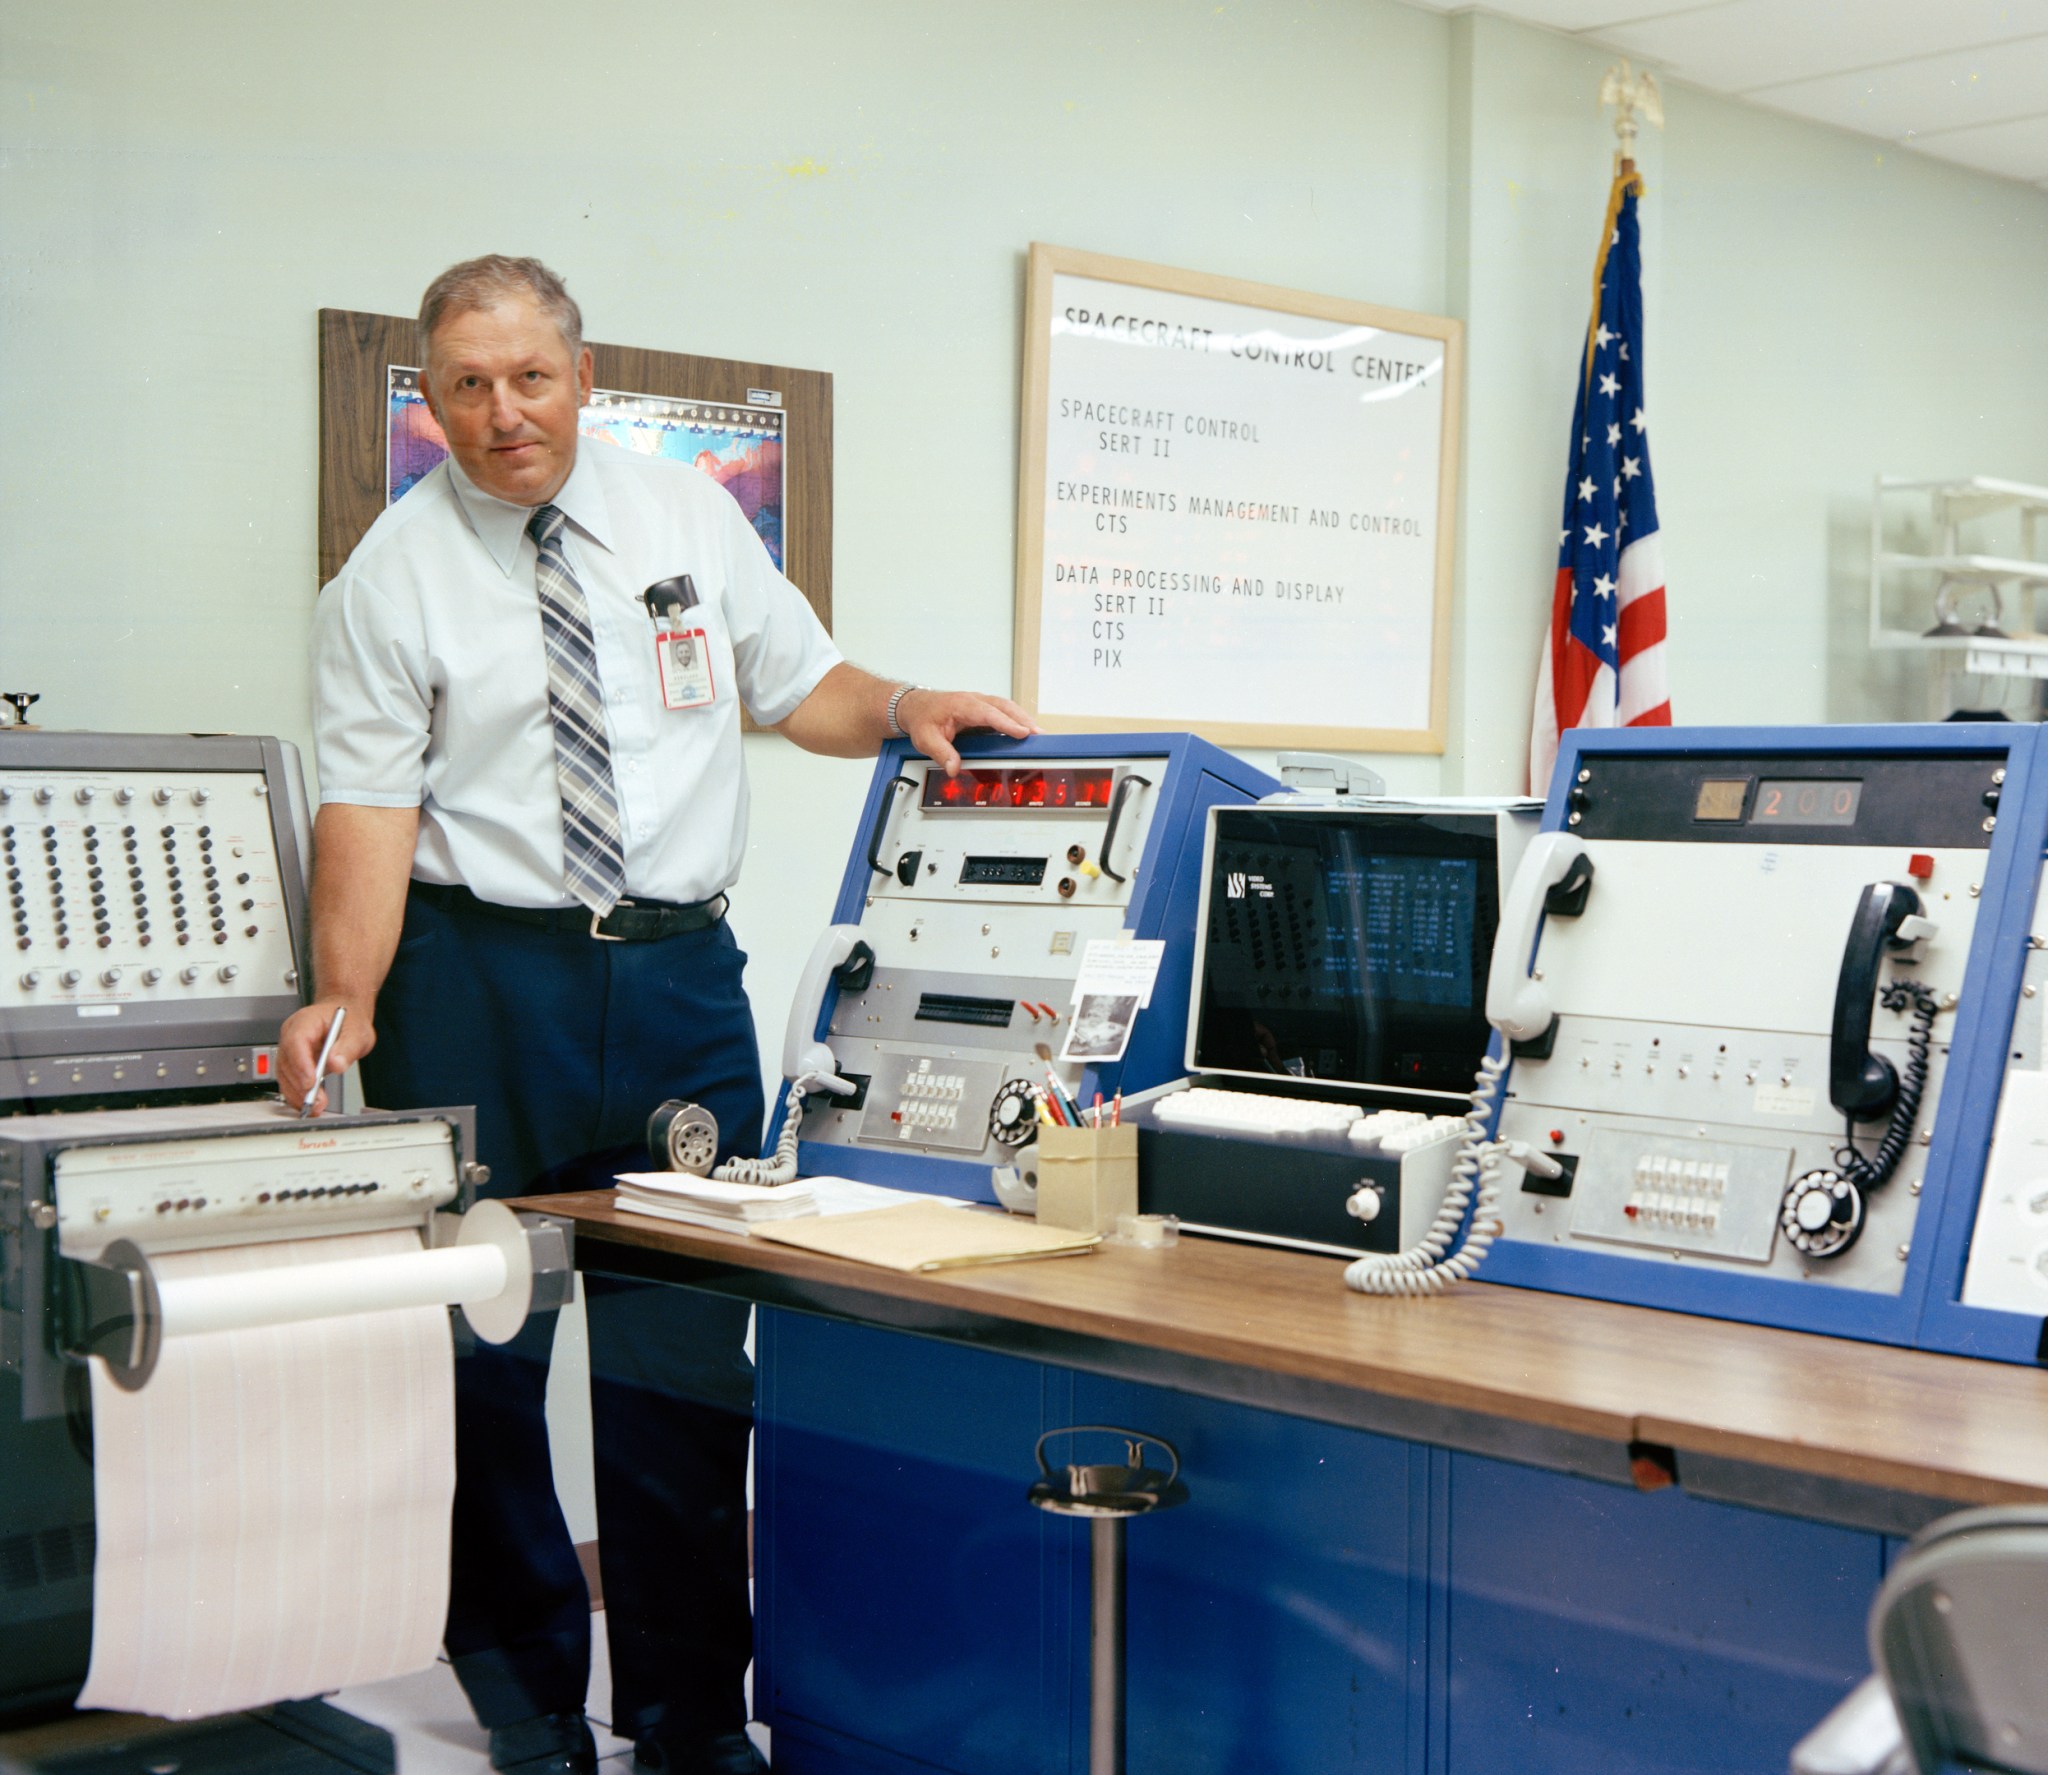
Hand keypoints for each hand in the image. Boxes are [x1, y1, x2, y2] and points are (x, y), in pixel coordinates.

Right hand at [276, 996, 377, 1116]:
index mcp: (305, 1021)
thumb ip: (348, 1047)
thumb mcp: (357, 1031)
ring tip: (316, 1107)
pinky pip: (289, 1081)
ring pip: (285, 1075)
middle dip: (300, 1085)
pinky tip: (309, 1105)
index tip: (311, 1082)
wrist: (344, 1016)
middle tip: (317, 1101)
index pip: (296, 1041)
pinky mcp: (292, 1064)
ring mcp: (290, 1050)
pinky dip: (297, 1095)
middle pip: (288, 1062)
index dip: (301, 1063)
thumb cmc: (347, 1019)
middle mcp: (291, 1035)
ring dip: (298, 1094)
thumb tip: (336, 1063)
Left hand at [899, 690, 1038, 773]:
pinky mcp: (983, 709)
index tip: (1023, 732)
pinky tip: (1024, 730)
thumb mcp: (926, 739)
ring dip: (1022, 719)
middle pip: (1004, 706)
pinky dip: (1016, 719)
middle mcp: (974, 700)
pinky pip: (1003, 711)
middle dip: (1023, 719)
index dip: (1007, 723)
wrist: (915, 706)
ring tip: (1037, 734)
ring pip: (1006, 707)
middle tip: (1039, 734)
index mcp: (962, 705)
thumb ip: (941, 753)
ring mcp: (980, 703)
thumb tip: (953, 768)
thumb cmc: (922, 718)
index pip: (989, 713)